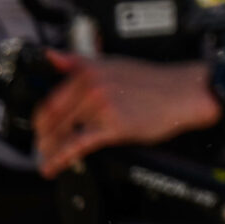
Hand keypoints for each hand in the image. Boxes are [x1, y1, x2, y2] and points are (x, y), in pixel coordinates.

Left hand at [32, 53, 216, 175]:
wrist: (184, 92)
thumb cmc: (153, 81)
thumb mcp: (113, 63)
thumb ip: (78, 61)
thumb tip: (53, 56)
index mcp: (89, 71)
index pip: (50, 100)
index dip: (41, 120)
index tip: (40, 129)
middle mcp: (92, 87)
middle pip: (52, 119)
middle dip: (43, 137)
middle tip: (42, 148)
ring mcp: (101, 107)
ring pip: (62, 133)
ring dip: (50, 150)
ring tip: (48, 159)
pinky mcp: (112, 126)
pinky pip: (77, 145)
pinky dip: (60, 158)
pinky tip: (53, 166)